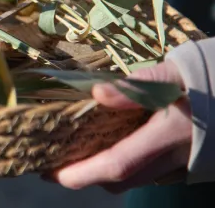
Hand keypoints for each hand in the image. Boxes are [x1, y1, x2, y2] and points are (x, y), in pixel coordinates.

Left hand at [48, 61, 192, 193]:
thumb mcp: (180, 70)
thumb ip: (139, 85)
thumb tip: (98, 94)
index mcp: (170, 136)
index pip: (117, 165)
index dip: (81, 174)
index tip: (50, 173)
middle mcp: (179, 158)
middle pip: (123, 179)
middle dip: (87, 176)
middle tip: (57, 163)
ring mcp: (190, 165)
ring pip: (140, 179)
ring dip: (109, 172)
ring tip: (82, 153)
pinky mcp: (198, 163)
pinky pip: (157, 173)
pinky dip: (133, 165)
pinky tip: (120, 145)